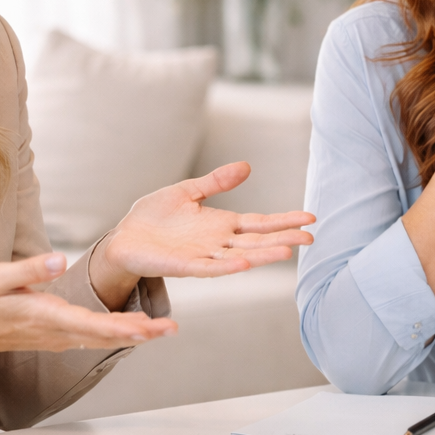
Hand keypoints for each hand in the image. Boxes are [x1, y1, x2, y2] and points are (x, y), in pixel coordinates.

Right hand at [0, 253, 176, 385]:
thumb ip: (30, 270)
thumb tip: (58, 260)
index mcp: (47, 316)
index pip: (91, 325)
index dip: (120, 327)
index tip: (146, 327)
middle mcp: (59, 332)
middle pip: (106, 336)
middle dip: (140, 334)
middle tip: (170, 329)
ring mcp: (60, 337)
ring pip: (103, 340)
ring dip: (134, 335)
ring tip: (163, 329)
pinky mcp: (60, 335)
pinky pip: (95, 338)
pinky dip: (118, 334)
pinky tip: (137, 328)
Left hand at [89, 161, 315, 301]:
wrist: (123, 238)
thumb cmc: (153, 218)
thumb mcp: (187, 192)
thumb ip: (216, 182)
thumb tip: (246, 167)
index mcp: (221, 225)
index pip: (260, 223)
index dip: (284, 220)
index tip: (310, 218)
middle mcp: (218, 242)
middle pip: (258, 241)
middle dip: (284, 238)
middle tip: (311, 238)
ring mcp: (203, 256)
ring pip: (240, 255)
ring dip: (263, 254)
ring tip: (287, 250)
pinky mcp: (183, 266)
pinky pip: (209, 267)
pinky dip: (227, 265)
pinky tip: (245, 263)